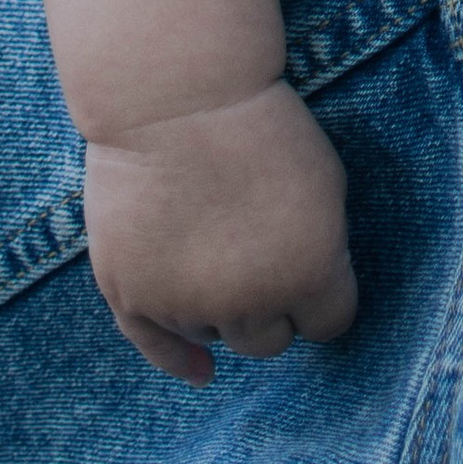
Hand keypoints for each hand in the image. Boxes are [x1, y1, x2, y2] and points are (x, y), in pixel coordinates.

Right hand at [81, 82, 356, 388]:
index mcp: (309, 273)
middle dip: (274, 306)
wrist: (178, 93)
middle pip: (271, 341)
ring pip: (217, 336)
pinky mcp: (133, 295)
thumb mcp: (326, 184)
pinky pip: (159, 349)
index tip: (312, 270)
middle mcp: (249, 302)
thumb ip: (322, 254)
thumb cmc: (261, 126)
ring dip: (223, 307)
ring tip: (217, 245)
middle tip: (261, 257)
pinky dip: (179, 359)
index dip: (323, 296)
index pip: (329, 324)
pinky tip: (200, 370)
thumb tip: (307, 312)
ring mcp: (186, 304)